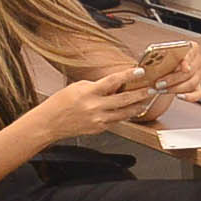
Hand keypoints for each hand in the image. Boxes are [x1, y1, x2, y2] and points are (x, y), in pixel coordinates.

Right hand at [32, 67, 159, 144]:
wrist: (49, 123)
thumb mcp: (77, 87)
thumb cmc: (60, 103)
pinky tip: (130, 111)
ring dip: (137, 107)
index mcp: (88, 93)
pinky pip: (116, 121)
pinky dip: (124, 115)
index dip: (128, 76)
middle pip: (124, 100)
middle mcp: (94, 107)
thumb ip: (97, 86)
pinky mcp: (99, 128)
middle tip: (151, 89)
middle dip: (140, 94)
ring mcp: (98, 120)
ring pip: (124, 113)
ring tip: (145, 101)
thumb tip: (114, 85)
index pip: (113, 81)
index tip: (139, 72)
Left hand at [137, 41, 200, 102]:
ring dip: (175, 89)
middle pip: (189, 72)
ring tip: (161, 90)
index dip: (186, 60)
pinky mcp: (198, 87)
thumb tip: (146, 60)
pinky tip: (179, 96)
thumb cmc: (163, 60)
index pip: (192, 51)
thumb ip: (155, 54)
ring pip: (191, 84)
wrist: (164, 69)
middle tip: (159, 84)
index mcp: (191, 49)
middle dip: (172, 79)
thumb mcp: (158, 53)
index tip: (179, 66)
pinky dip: (189, 97)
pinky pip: (197, 94)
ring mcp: (199, 75)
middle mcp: (197, 61)